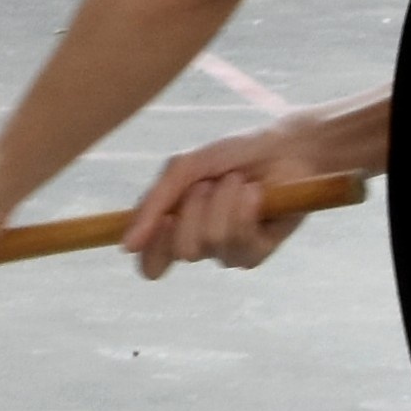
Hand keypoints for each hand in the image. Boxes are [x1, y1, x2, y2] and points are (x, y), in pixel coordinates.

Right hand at [119, 95, 387, 275]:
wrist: (284, 147)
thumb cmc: (232, 155)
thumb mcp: (185, 168)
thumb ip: (155, 203)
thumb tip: (126, 245)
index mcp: (176, 227)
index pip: (152, 263)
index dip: (153, 249)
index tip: (166, 221)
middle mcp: (200, 244)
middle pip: (182, 250)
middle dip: (195, 208)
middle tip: (210, 183)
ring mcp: (229, 251)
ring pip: (211, 242)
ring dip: (222, 202)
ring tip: (238, 182)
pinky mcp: (258, 252)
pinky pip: (240, 242)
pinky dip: (245, 209)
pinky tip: (257, 194)